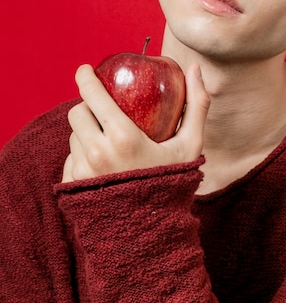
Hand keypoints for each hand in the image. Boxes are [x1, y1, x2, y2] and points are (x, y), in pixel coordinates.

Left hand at [62, 63, 209, 181]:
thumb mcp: (191, 145)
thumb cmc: (175, 183)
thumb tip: (196, 69)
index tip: (85, 69)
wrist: (153, 233)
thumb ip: (196, 106)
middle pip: (77, 112)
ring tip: (107, 139)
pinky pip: (71, 158)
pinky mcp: (72, 186)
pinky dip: (83, 153)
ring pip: (73, 136)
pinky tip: (102, 161)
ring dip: (86, 131)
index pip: (92, 96)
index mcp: (123, 138)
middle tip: (103, 109)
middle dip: (87, 106)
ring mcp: (82, 172)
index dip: (85, 77)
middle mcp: (97, 154)